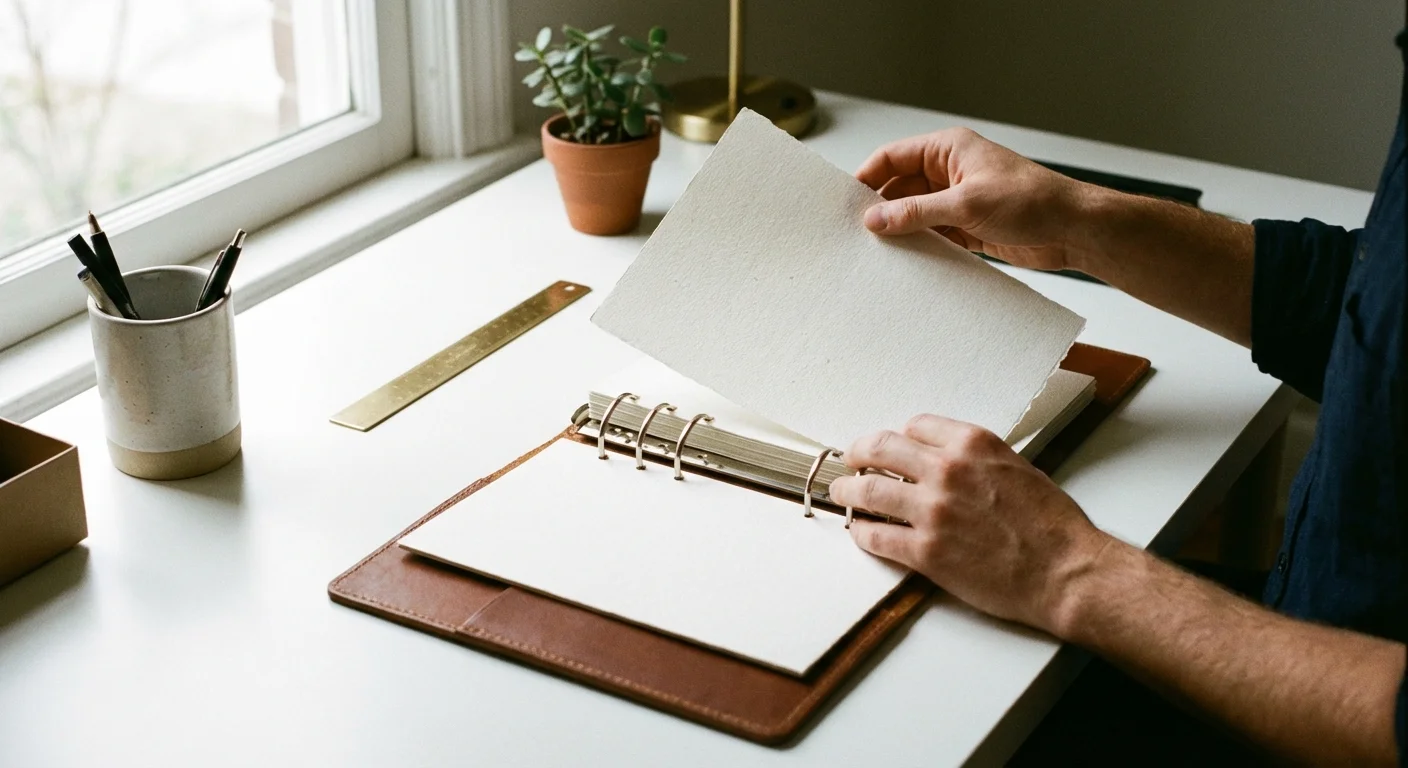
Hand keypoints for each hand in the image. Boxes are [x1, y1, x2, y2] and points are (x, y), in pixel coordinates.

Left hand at [827, 414, 1111, 634]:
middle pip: (880, 448)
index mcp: (973, 444)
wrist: (1066, 571)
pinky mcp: (924, 551)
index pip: (915, 426)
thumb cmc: (1053, 526)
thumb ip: (978, 460)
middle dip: (859, 454)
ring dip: (848, 491)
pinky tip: (860, 531)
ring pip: (867, 490)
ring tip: (841, 494)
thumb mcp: (1018, 469)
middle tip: (851, 462)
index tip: (891, 446)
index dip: (900, 437)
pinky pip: (875, 535)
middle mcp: (947, 470)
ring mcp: (932, 511)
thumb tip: (949, 462)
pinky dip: (861, 531)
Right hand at [855, 128, 1088, 271]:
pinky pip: (934, 235)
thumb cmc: (1033, 201)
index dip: (868, 177)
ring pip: (916, 215)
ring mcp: (959, 200)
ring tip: (879, 253)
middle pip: (901, 188)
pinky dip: (922, 247)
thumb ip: (916, 212)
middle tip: (858, 234)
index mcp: (949, 149)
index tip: (846, 202)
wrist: (1073, 229)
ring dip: (902, 232)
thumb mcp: (966, 204)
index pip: (893, 157)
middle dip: (882, 210)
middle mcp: (951, 171)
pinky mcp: (969, 227)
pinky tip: (909, 263)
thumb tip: (875, 218)